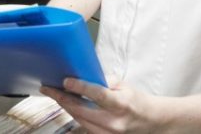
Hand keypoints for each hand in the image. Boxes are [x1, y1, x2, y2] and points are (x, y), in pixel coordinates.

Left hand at [40, 77, 159, 133]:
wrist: (152, 122)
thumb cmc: (137, 101)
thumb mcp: (123, 85)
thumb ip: (103, 80)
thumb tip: (83, 74)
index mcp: (122, 104)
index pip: (97, 95)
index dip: (80, 87)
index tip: (65, 81)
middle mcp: (115, 122)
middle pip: (81, 111)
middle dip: (62, 98)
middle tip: (48, 88)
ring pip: (80, 120)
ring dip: (66, 107)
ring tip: (55, 95)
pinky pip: (85, 127)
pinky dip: (75, 116)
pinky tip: (67, 107)